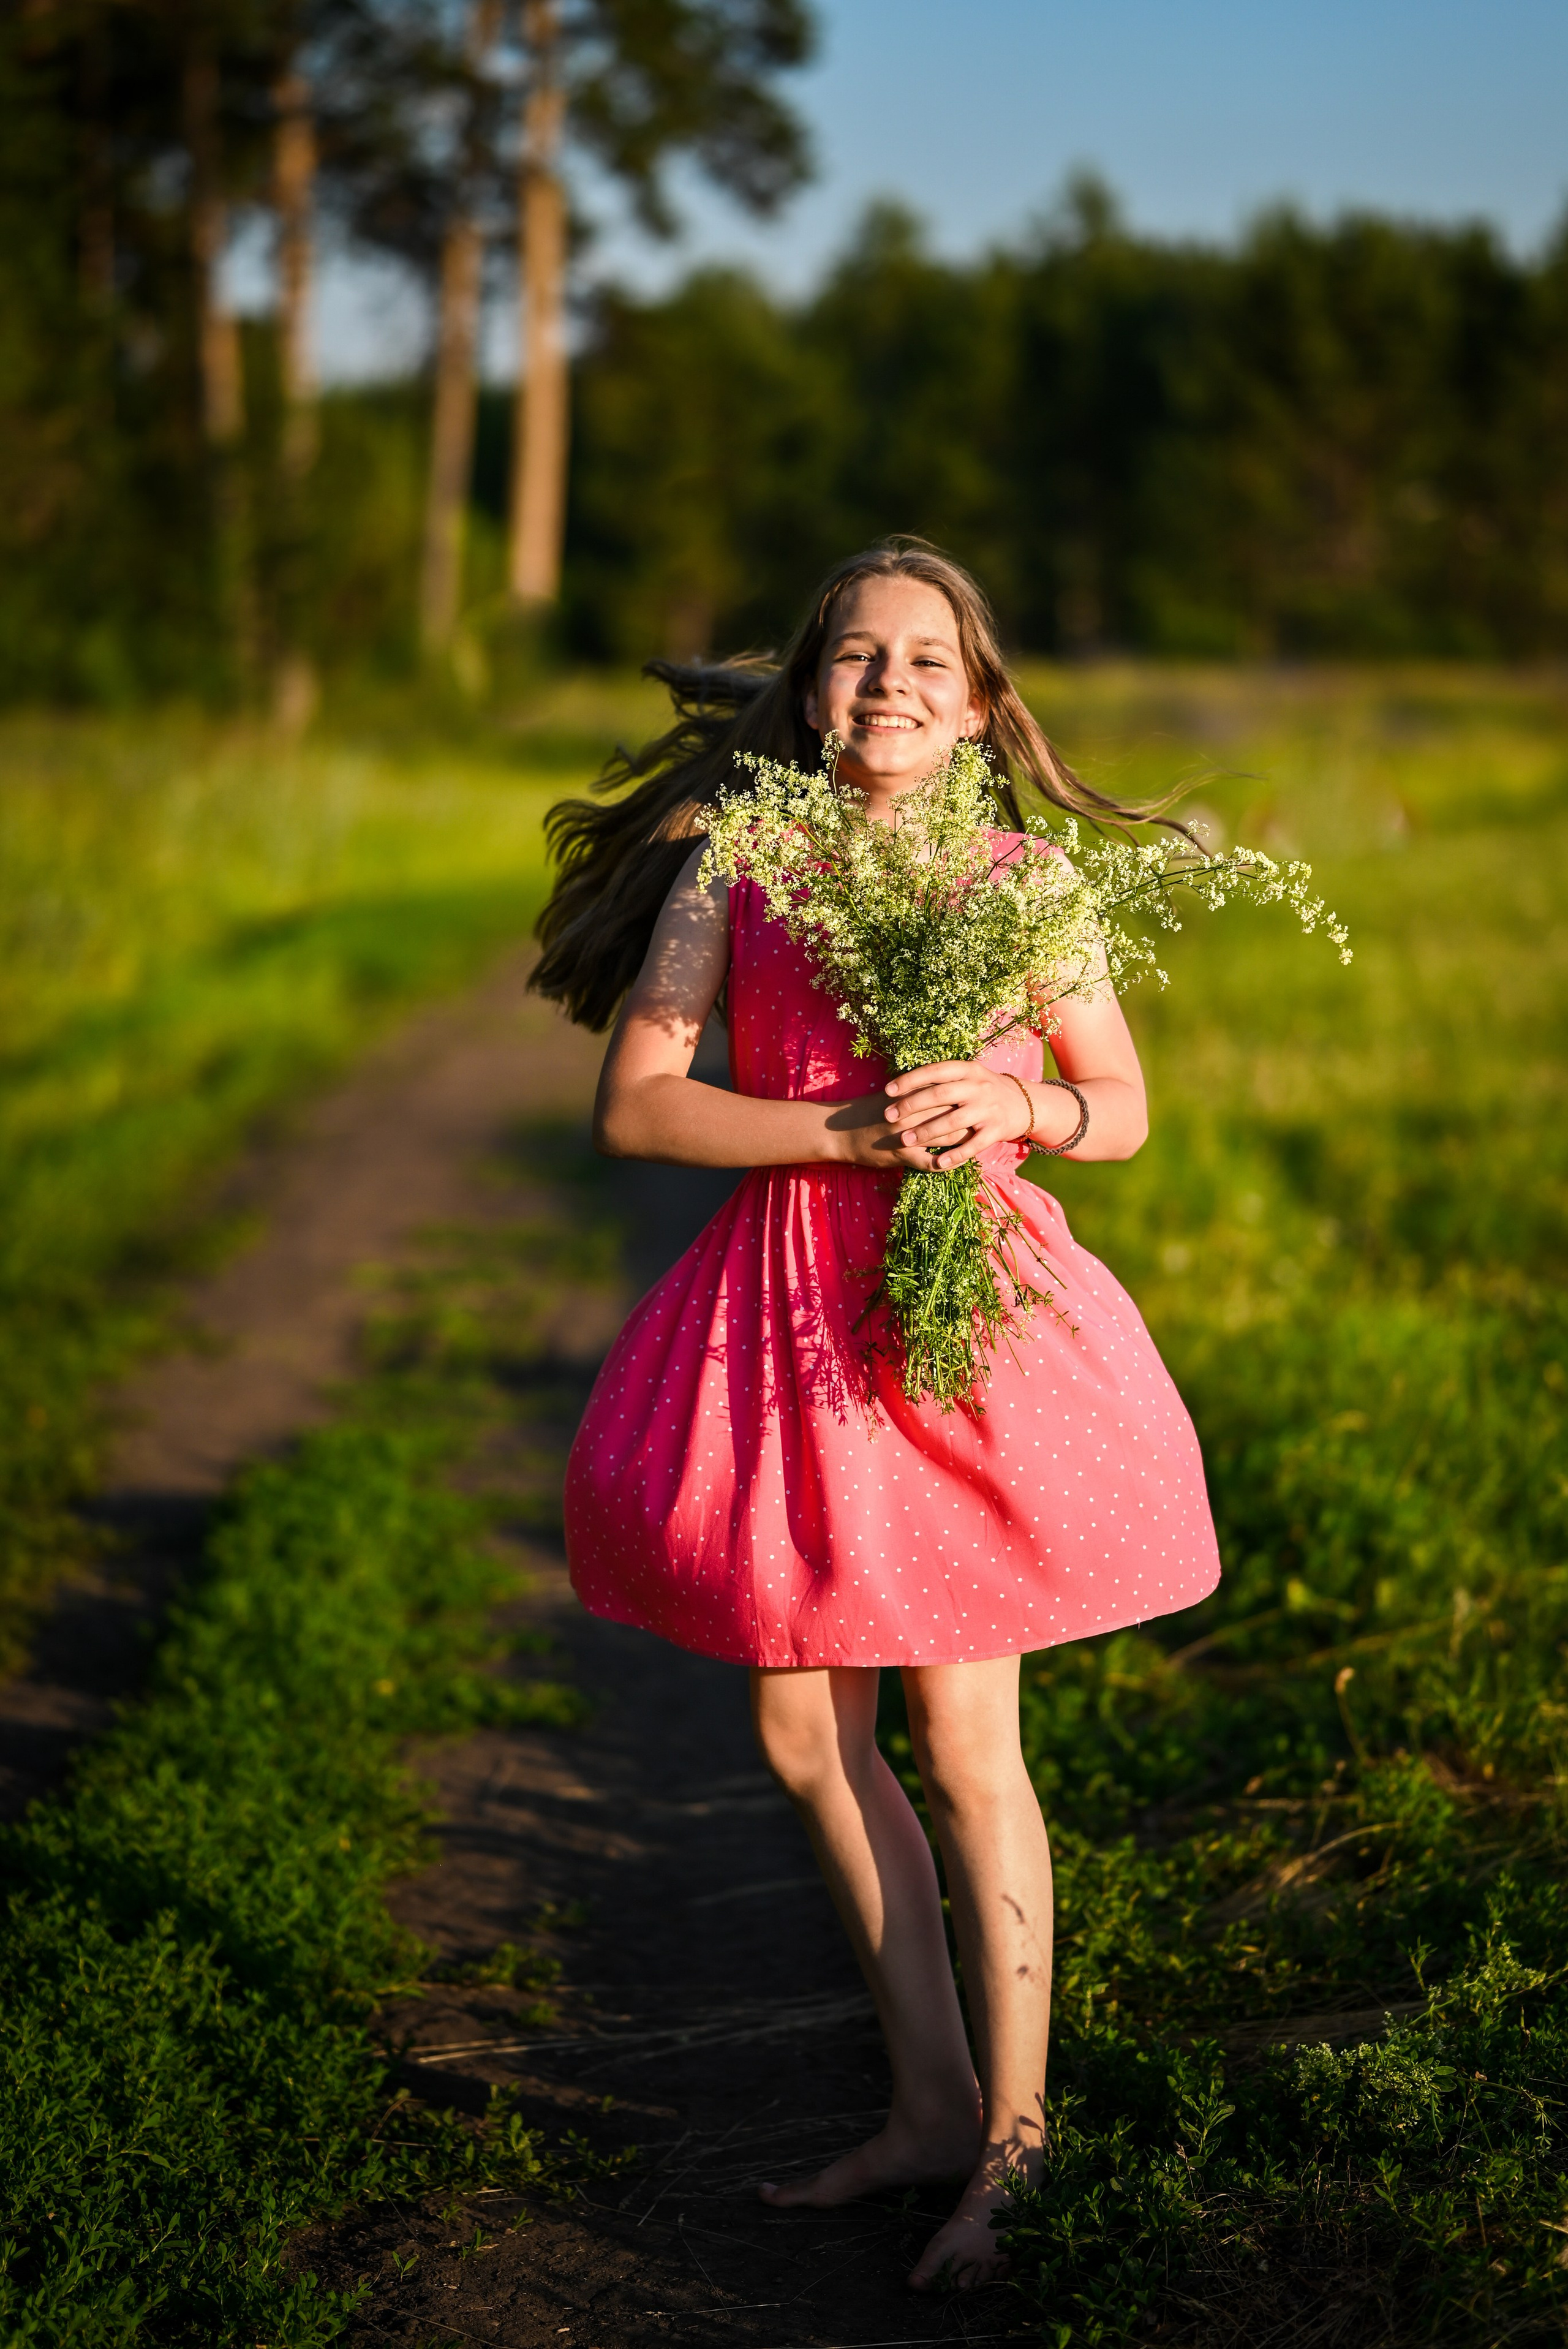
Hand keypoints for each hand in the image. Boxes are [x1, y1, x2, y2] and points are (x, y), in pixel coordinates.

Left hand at [875, 1060, 1035, 1171]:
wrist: (1025, 1104)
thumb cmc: (984, 1090)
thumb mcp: (969, 1076)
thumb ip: (944, 1078)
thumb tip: (906, 1082)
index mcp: (968, 1070)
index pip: (935, 1071)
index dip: (909, 1080)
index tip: (887, 1090)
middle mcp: (979, 1087)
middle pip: (940, 1095)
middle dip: (911, 1106)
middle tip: (889, 1116)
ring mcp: (989, 1109)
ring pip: (953, 1121)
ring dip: (926, 1132)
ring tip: (904, 1140)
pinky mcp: (997, 1131)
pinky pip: (973, 1145)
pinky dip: (955, 1155)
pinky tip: (937, 1162)